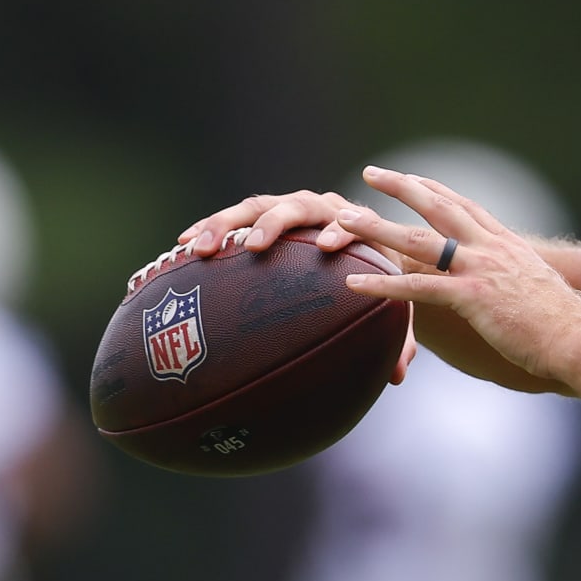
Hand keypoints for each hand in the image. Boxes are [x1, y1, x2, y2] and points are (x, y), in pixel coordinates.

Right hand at [175, 186, 421, 382]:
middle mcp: (323, 208)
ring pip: (257, 207)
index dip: (340, 231)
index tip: (328, 246)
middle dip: (275, 222)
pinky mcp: (264, 214)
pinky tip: (182, 247)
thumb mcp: (393, 302)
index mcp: (359, 226)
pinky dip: (209, 228)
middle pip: (296, 205)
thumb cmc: (381, 277)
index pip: (350, 222)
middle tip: (257, 246)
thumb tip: (398, 375)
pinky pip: (233, 218)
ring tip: (200, 248)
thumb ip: (397, 334)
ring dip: (227, 224)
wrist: (369, 244)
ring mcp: (290, 207)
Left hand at [334, 166, 580, 381]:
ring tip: (344, 220)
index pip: (465, 206)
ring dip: (377, 228)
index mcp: (508, 244)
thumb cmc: (564, 324)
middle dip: (400, 187)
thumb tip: (512, 288)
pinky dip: (383, 285)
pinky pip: (418, 289)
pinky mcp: (472, 297)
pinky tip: (354, 285)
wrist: (580, 337)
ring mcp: (481, 270)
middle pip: (438, 207)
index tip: (412, 178)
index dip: (435, 189)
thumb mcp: (539, 288)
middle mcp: (492, 248)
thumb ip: (517, 279)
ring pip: (419, 241)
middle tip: (370, 173)